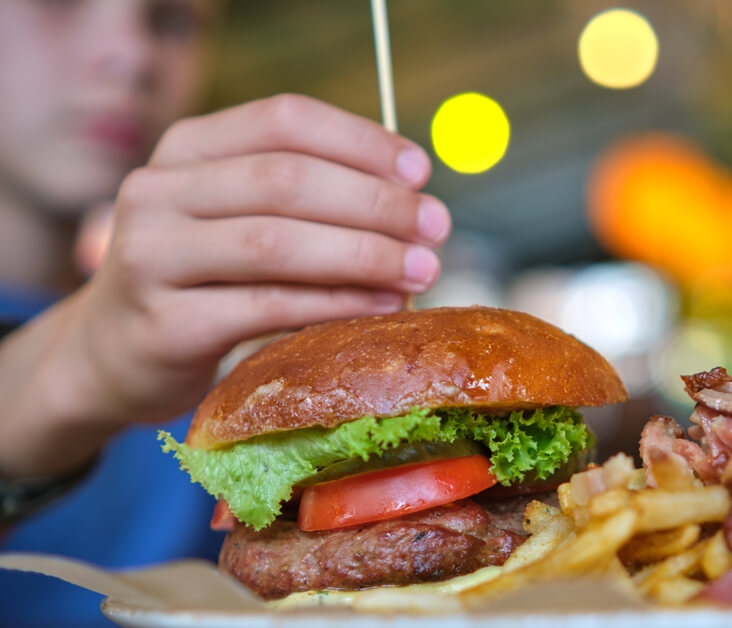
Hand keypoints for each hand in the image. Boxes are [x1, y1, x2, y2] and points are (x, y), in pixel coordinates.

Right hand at [0, 94, 449, 476]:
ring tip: (422, 269)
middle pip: (287, 179)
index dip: (360, 141)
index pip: (284, 120)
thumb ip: (306, 196)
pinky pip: (267, 307)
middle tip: (437, 226)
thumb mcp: (237, 217)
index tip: (421, 171)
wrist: (112, 355)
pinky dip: (335, 304)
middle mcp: (159, 191)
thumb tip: (413, 194)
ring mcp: (152, 257)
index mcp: (187, 148)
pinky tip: (382, 305)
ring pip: (277, 243)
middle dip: (376, 202)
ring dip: (364, 254)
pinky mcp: (164, 325)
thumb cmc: (203, 279)